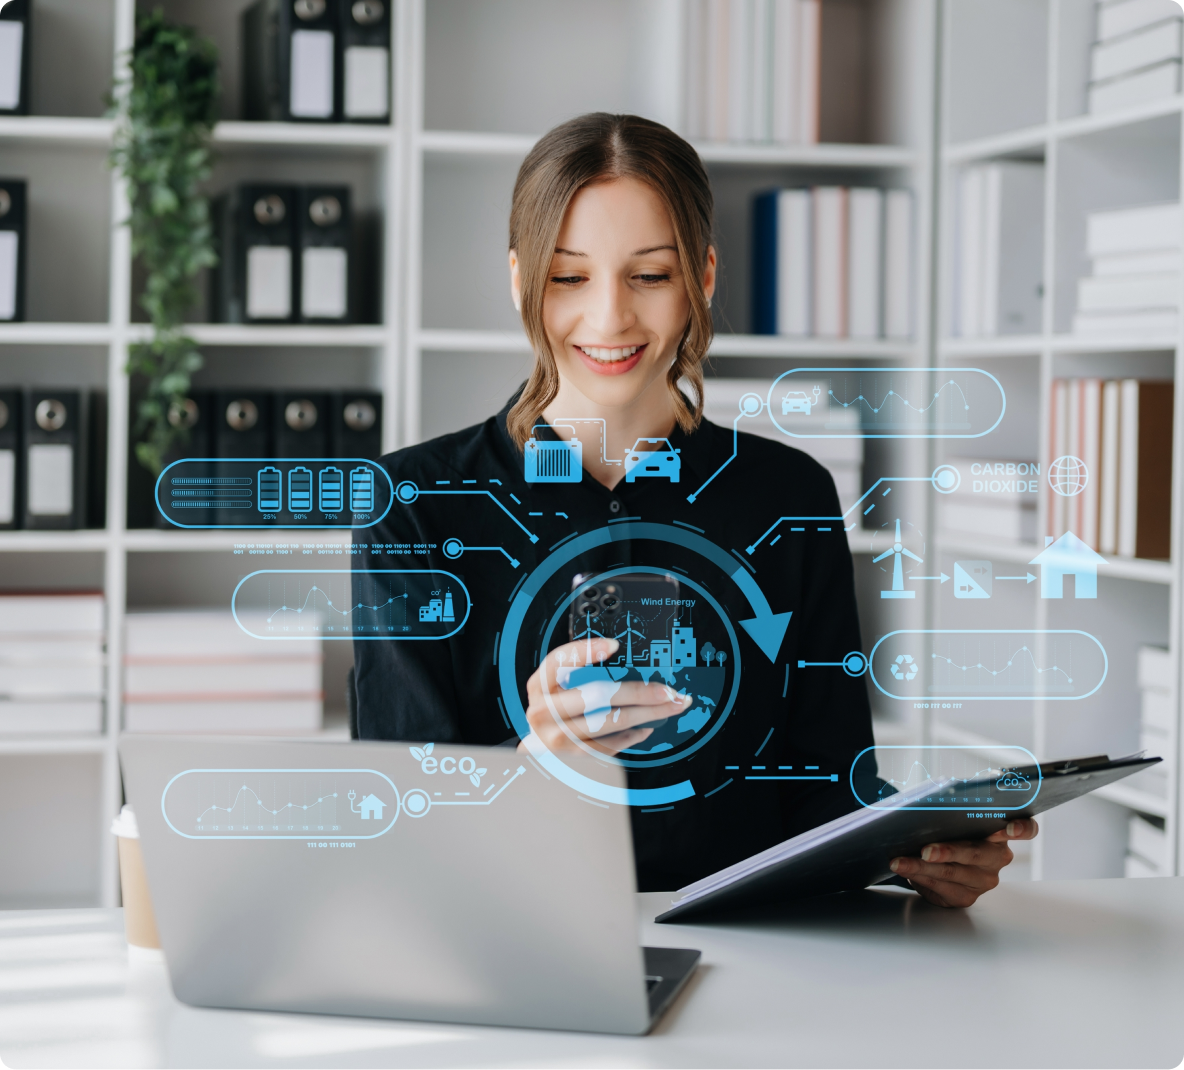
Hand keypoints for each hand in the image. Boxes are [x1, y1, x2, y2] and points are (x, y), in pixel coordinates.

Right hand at [518, 637, 693, 756]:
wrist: (538, 749)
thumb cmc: (555, 708)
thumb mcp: (556, 686)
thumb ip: (580, 672)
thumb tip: (625, 659)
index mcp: (539, 685)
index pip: (560, 662)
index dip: (586, 651)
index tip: (615, 645)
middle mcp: (544, 711)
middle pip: (596, 696)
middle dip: (638, 691)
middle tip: (667, 690)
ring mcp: (558, 737)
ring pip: (610, 722)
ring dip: (647, 714)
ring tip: (670, 706)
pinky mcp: (573, 757)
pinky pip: (610, 745)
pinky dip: (632, 735)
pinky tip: (647, 727)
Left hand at [888, 819, 1038, 907]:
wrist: (936, 856)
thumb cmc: (947, 828)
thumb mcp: (953, 815)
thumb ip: (956, 806)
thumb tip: (935, 797)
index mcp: (1000, 832)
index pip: (1025, 829)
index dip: (1021, 828)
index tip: (1009, 828)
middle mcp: (997, 858)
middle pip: (976, 854)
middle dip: (948, 852)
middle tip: (926, 850)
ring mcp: (984, 881)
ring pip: (951, 873)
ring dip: (921, 866)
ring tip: (899, 861)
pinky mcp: (965, 897)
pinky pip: (940, 887)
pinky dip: (918, 876)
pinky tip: (904, 869)